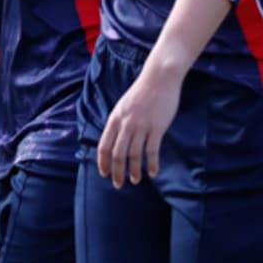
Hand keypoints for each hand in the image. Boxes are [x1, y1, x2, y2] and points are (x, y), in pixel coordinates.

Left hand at [96, 66, 183, 187]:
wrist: (159, 78)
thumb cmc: (142, 92)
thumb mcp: (122, 106)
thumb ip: (118, 123)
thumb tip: (114, 141)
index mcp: (115, 119)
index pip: (104, 146)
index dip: (103, 162)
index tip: (104, 174)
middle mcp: (126, 124)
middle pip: (117, 154)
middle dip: (117, 172)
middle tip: (118, 184)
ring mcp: (142, 126)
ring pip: (134, 155)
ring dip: (134, 171)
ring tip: (135, 180)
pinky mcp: (157, 127)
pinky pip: (153, 151)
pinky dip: (152, 164)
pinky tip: (153, 173)